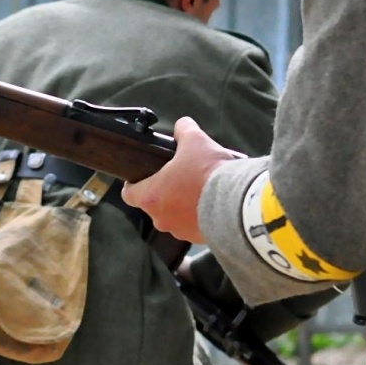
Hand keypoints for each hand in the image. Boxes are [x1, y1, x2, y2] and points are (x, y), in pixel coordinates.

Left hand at [121, 116, 242, 243]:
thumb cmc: (208, 172)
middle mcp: (160, 218)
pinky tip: (212, 202)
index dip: (133, 183)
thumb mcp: (195, 141)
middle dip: (165, 191)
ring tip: (200, 189)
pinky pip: (193, 225)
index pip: (129, 194)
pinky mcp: (197, 238)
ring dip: (182, 204)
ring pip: (174, 216)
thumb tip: (182, 125)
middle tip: (180, 177)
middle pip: (154, 204)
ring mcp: (179, 231)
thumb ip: (183, 131)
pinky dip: (199, 215)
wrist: (236, 202)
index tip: (142, 176)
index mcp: (150, 196)